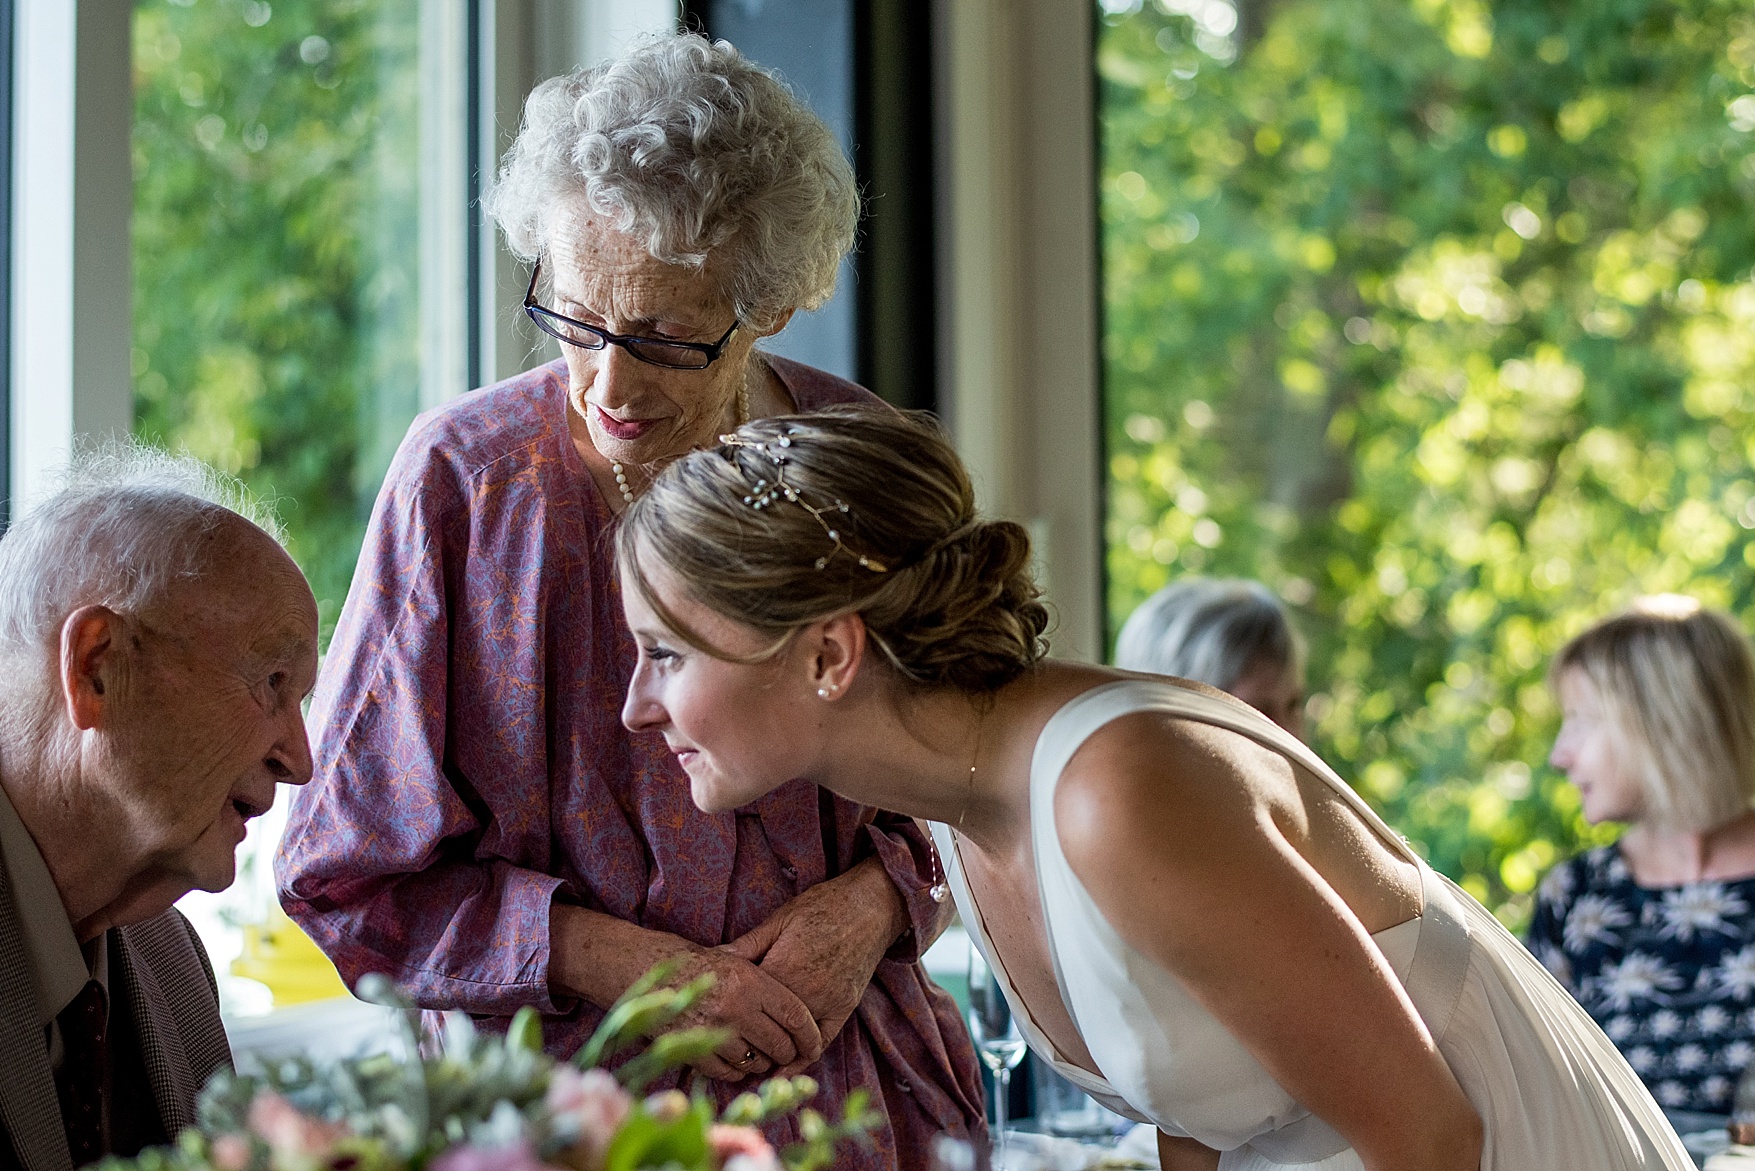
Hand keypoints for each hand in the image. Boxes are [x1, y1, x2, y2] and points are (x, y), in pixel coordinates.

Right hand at [666, 943, 823, 1082]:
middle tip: (787, 1052)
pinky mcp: (694, 1050)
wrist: (648, 969)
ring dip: (763, 1062)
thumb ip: (767, 985)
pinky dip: (738, 1070)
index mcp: (750, 982)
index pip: (794, 1015)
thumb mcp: (737, 960)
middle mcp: (736, 1008)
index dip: (810, 1035)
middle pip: (779, 1043)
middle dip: (788, 1053)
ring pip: (756, 1061)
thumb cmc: (699, 963)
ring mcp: (714, 1031)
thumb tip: (798, 1016)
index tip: (814, 1044)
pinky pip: (730, 1071)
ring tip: (761, 1054)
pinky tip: (738, 1060)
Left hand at [723, 858, 906, 1075]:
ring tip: (750, 1062)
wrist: (869, 906)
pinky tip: (785, 1069)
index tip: (714, 1020)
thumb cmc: (820, 906)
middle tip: (725, 1047)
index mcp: (782, 968)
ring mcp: (827, 1003)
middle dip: (746, 1039)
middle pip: (766, 1028)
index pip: (747, 1003)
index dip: (729, 1012)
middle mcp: (804, 992)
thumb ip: (747, 945)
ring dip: (772, 1054)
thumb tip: (714, 959)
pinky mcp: (844, 1009)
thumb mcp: (779, 919)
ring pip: (792, 1042)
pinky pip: (821, 1042)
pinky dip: (802, 1058)